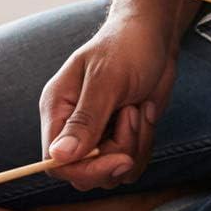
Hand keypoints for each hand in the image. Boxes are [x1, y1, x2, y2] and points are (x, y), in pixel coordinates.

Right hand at [39, 14, 177, 190]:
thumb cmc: (126, 48)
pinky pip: (131, 165)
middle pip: (85, 174)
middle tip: (131, 115)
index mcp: (58, 109)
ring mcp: (97, 135)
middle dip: (116, 154)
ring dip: (135, 145)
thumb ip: (84, 120)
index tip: (119, 158)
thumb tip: (59, 157)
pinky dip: (145, 143)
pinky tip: (144, 111)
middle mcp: (73, 127)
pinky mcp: (120, 139)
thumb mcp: (106, 81)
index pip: (56, 162)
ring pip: (112, 173)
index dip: (85, 170)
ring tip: (137, 107)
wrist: (154, 37)